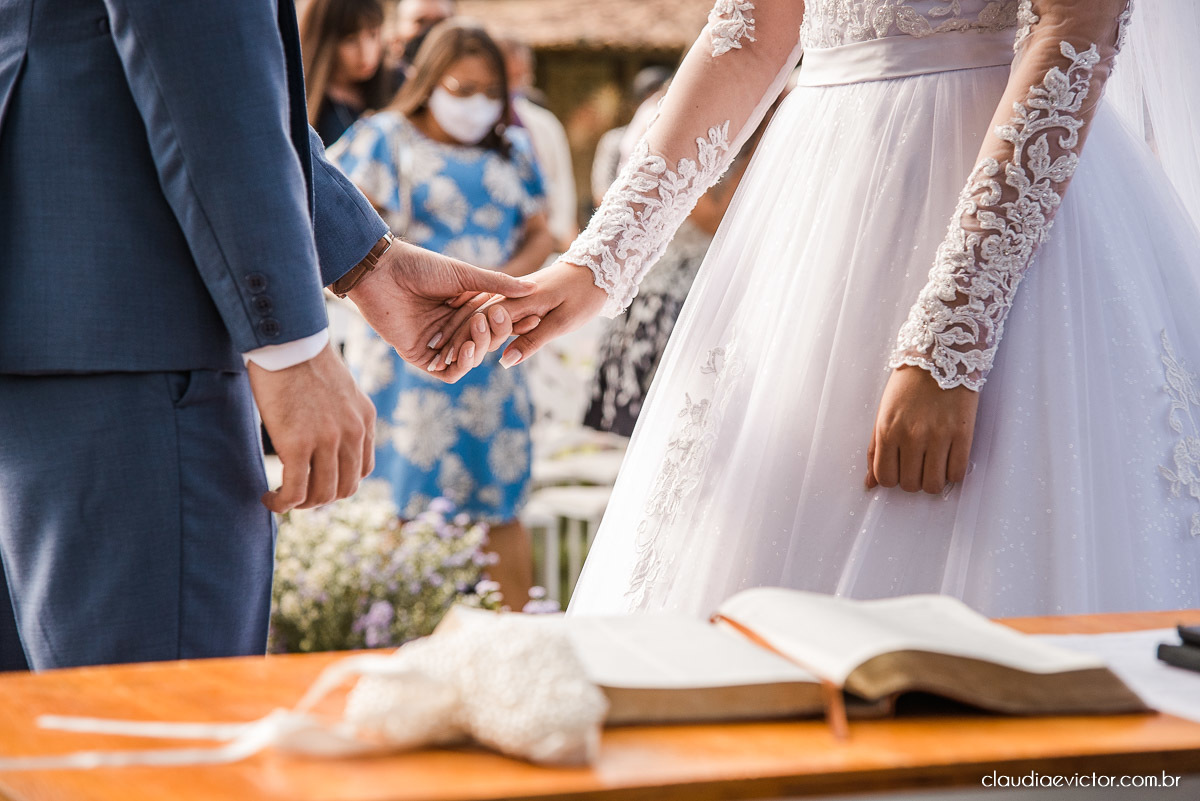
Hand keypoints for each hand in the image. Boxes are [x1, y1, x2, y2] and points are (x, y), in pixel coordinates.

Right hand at [249, 344, 375, 512]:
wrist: (286, 340)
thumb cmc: (303, 359)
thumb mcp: (339, 388)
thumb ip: (342, 414)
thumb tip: (324, 436)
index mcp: (365, 419)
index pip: (363, 469)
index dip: (341, 483)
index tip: (319, 482)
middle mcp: (352, 432)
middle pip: (345, 488)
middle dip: (321, 498)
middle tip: (297, 495)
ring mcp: (327, 440)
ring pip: (321, 494)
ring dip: (301, 504)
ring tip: (281, 498)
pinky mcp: (297, 444)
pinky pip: (294, 491)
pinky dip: (281, 503)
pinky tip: (268, 499)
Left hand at [346, 240, 536, 382]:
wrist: (382, 271)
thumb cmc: (421, 266)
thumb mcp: (465, 275)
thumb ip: (498, 285)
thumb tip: (534, 287)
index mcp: (468, 308)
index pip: (498, 324)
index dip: (514, 323)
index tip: (534, 318)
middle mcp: (455, 327)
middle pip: (487, 344)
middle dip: (494, 334)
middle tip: (489, 317)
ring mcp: (439, 343)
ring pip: (470, 360)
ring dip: (479, 349)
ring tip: (476, 332)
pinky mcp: (420, 356)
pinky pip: (447, 373)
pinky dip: (460, 366)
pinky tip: (465, 351)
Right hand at [431, 259, 608, 369]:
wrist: (597, 268)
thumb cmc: (584, 296)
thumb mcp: (562, 321)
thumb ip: (532, 340)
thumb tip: (505, 361)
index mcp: (518, 300)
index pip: (481, 323)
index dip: (462, 343)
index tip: (444, 362)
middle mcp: (509, 294)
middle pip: (473, 318)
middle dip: (453, 339)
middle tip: (434, 362)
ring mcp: (512, 292)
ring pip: (478, 312)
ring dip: (458, 330)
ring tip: (440, 350)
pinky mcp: (517, 294)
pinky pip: (489, 306)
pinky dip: (473, 319)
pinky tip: (464, 329)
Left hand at [866, 365, 979, 494]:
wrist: (941, 356)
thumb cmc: (909, 384)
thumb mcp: (883, 413)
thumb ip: (874, 449)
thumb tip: (870, 482)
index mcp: (887, 430)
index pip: (885, 478)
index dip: (892, 479)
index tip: (899, 470)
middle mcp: (911, 436)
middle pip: (910, 485)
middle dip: (913, 480)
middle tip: (918, 465)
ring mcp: (938, 436)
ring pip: (933, 484)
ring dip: (933, 480)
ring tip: (934, 465)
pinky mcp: (962, 433)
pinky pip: (957, 472)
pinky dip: (953, 474)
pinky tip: (949, 460)